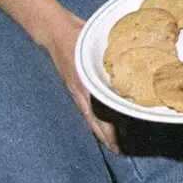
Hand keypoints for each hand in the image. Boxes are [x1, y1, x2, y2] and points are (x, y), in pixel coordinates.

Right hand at [42, 11, 119, 151]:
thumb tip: (126, 73)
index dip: (107, 132)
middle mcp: (80, 92)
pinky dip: (93, 116)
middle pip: (93, 121)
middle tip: (116, 151)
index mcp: (84, 86)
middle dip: (104, 137)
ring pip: (89, 115)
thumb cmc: (76, 37)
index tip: (115, 145)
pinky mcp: (75, 85)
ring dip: (99, 129)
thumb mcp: (93, 49)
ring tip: (109, 141)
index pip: (97, 116)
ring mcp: (76, 89)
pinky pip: (85, 106)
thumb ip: (108, 61)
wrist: (55, 31)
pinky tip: (99, 120)